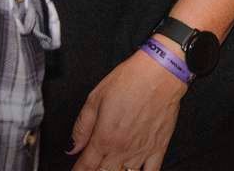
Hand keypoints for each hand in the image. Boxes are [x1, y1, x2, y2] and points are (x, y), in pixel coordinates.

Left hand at [69, 45, 186, 170]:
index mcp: (104, 137)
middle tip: (92, 167)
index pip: (86, 166)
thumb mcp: (96, 98)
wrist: (161, 73)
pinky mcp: (158, 148)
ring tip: (111, 168)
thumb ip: (82, 126)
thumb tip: (73, 146)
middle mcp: (122, 149)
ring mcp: (141, 151)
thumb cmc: (131, 80)